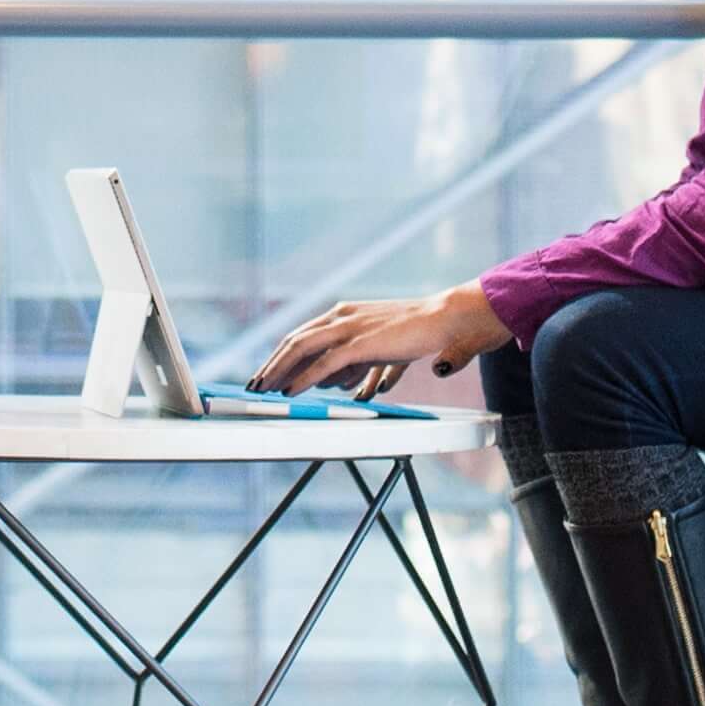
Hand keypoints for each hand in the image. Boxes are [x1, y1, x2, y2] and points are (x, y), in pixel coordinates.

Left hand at [253, 284, 508, 396]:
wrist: (450, 318)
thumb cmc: (423, 334)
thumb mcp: (383, 351)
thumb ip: (361, 367)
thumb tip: (345, 388)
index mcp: (345, 314)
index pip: (303, 334)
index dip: (281, 355)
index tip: (266, 373)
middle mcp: (341, 316)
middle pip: (294, 340)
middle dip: (271, 364)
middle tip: (254, 386)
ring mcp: (350, 327)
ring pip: (301, 348)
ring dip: (278, 370)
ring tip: (263, 391)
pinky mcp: (362, 342)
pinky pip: (324, 363)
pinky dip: (303, 378)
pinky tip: (291, 391)